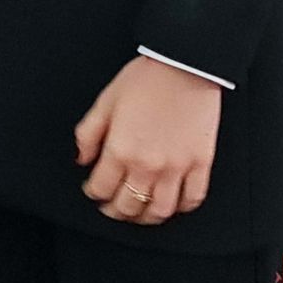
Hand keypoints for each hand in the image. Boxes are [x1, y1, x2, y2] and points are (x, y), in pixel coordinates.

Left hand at [73, 56, 221, 226]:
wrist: (185, 64)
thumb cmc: (146, 78)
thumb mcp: (105, 101)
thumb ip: (88, 134)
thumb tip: (81, 159)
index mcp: (120, 150)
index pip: (100, 189)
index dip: (93, 193)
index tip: (94, 191)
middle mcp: (147, 165)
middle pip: (127, 206)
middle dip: (115, 211)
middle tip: (113, 207)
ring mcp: (176, 167)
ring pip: (159, 211)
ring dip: (146, 217)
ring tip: (140, 213)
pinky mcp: (200, 163)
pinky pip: (192, 199)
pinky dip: (181, 208)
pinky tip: (172, 204)